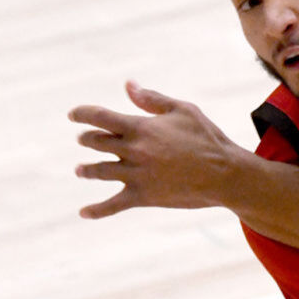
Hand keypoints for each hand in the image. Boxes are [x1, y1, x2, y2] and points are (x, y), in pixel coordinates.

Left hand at [69, 82, 242, 216]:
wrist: (225, 174)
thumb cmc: (208, 138)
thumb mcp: (183, 110)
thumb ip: (152, 98)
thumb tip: (128, 85)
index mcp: (141, 127)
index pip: (100, 117)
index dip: (82, 114)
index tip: (73, 114)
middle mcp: (133, 151)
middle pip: (96, 143)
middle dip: (86, 139)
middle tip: (84, 139)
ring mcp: (136, 175)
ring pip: (98, 171)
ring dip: (86, 170)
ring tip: (80, 170)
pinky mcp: (143, 196)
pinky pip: (112, 205)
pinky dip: (96, 210)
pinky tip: (83, 212)